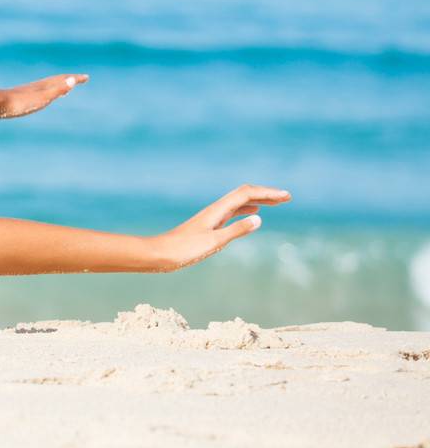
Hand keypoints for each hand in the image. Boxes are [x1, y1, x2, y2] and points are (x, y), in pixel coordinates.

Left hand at [0, 73, 88, 118]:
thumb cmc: (19, 104)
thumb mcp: (42, 98)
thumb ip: (57, 89)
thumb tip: (72, 79)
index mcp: (43, 87)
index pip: (63, 80)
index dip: (75, 79)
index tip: (87, 77)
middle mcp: (36, 88)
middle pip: (55, 82)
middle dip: (68, 80)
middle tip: (79, 79)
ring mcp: (27, 93)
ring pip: (45, 88)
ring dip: (57, 87)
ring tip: (63, 89)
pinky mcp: (18, 100)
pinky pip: (37, 94)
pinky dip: (44, 94)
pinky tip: (39, 99)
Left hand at [153, 185, 290, 269]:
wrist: (160, 254)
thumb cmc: (184, 249)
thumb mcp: (213, 242)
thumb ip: (236, 230)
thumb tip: (259, 218)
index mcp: (217, 210)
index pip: (246, 194)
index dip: (267, 193)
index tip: (286, 196)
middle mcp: (215, 210)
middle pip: (244, 195)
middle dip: (266, 194)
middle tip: (287, 197)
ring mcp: (212, 217)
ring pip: (239, 203)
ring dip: (258, 200)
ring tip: (276, 202)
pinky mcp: (209, 226)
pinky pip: (233, 212)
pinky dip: (246, 209)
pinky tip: (252, 214)